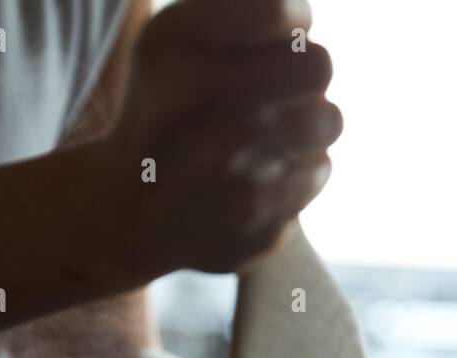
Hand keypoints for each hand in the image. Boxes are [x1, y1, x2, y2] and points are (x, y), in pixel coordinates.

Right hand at [93, 0, 342, 280]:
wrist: (128, 213)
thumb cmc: (165, 105)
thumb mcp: (175, 37)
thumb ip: (244, 13)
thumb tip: (304, 24)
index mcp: (180, 79)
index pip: (286, 14)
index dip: (287, 21)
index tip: (263, 43)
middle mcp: (208, 139)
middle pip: (319, 64)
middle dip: (301, 71)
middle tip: (269, 90)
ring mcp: (238, 197)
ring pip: (328, 120)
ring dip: (305, 120)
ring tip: (261, 133)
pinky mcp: (262, 237)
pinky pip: (318, 173)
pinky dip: (294, 167)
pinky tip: (252, 177)